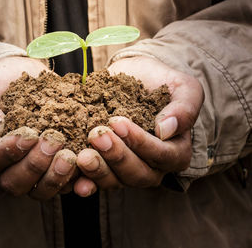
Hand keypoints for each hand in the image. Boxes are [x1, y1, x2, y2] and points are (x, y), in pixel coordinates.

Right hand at [0, 57, 76, 199]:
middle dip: (35, 165)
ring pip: (38, 190)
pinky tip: (85, 164)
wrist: (19, 78)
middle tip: (54, 141)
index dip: (8, 152)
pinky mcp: (49, 170)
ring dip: (55, 177)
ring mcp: (26, 172)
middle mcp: (0, 168)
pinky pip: (61, 185)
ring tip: (70, 156)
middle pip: (13, 182)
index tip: (29, 135)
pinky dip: (74, 179)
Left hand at [74, 56, 203, 195]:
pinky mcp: (105, 165)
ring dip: (99, 170)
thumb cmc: (161, 83)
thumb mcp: (184, 88)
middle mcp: (152, 166)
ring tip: (83, 156)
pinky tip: (75, 181)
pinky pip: (96, 181)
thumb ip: (184, 108)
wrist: (135, 77)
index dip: (140, 143)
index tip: (118, 122)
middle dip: (116, 156)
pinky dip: (85, 182)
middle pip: (137, 174)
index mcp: (175, 151)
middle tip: (97, 135)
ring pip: (115, 181)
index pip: (162, 156)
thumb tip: (165, 130)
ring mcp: (126, 168)